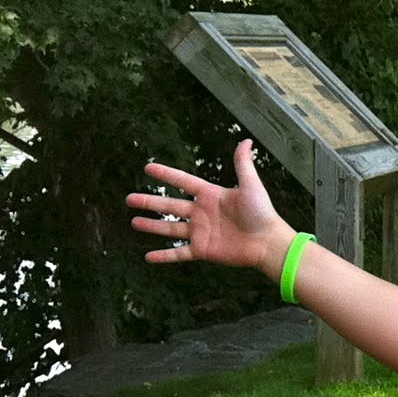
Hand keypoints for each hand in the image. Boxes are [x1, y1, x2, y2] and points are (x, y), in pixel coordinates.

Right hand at [126, 139, 294, 276]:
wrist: (268, 242)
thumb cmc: (262, 213)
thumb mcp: (251, 184)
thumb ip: (243, 163)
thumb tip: (246, 140)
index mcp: (210, 195)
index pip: (183, 182)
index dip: (166, 175)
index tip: (148, 168)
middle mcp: (202, 213)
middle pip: (170, 206)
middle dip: (149, 202)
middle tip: (129, 199)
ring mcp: (201, 232)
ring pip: (170, 229)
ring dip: (152, 227)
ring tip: (133, 222)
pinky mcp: (203, 250)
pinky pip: (179, 253)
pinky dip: (164, 256)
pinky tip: (148, 257)